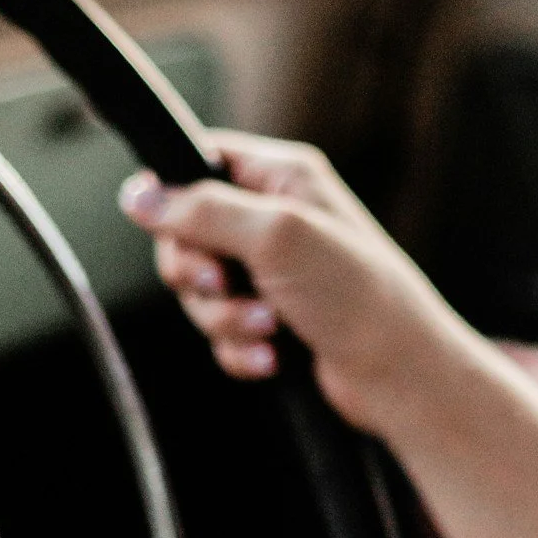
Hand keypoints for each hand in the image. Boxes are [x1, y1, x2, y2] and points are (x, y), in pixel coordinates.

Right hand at [118, 129, 461, 431]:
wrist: (399, 376)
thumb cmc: (358, 297)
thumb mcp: (276, 235)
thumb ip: (202, 212)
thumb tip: (139, 195)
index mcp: (281, 178)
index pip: (200, 161)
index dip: (172, 194)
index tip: (164, 226)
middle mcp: (274, 220)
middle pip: (186, 235)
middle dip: (198, 274)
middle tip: (224, 286)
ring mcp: (272, 274)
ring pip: (201, 293)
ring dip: (224, 319)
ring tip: (267, 329)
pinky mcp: (271, 322)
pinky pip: (221, 333)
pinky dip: (239, 349)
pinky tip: (272, 357)